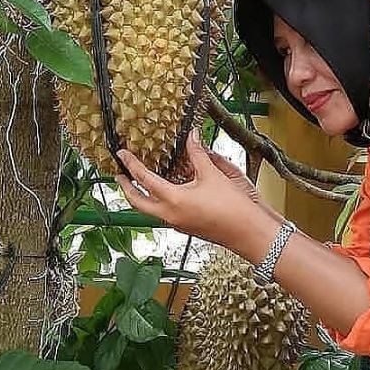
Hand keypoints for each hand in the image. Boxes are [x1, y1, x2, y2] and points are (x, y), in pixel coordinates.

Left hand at [114, 131, 256, 246]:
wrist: (248, 232)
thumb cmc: (234, 208)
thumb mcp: (214, 175)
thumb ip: (199, 155)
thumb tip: (192, 138)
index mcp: (173, 200)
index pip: (144, 179)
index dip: (131, 165)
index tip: (122, 155)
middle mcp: (170, 215)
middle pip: (138, 202)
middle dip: (127, 188)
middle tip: (120, 175)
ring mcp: (178, 223)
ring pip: (150, 210)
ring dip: (141, 197)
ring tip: (140, 183)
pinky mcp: (186, 226)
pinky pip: (164, 213)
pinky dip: (158, 202)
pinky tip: (167, 193)